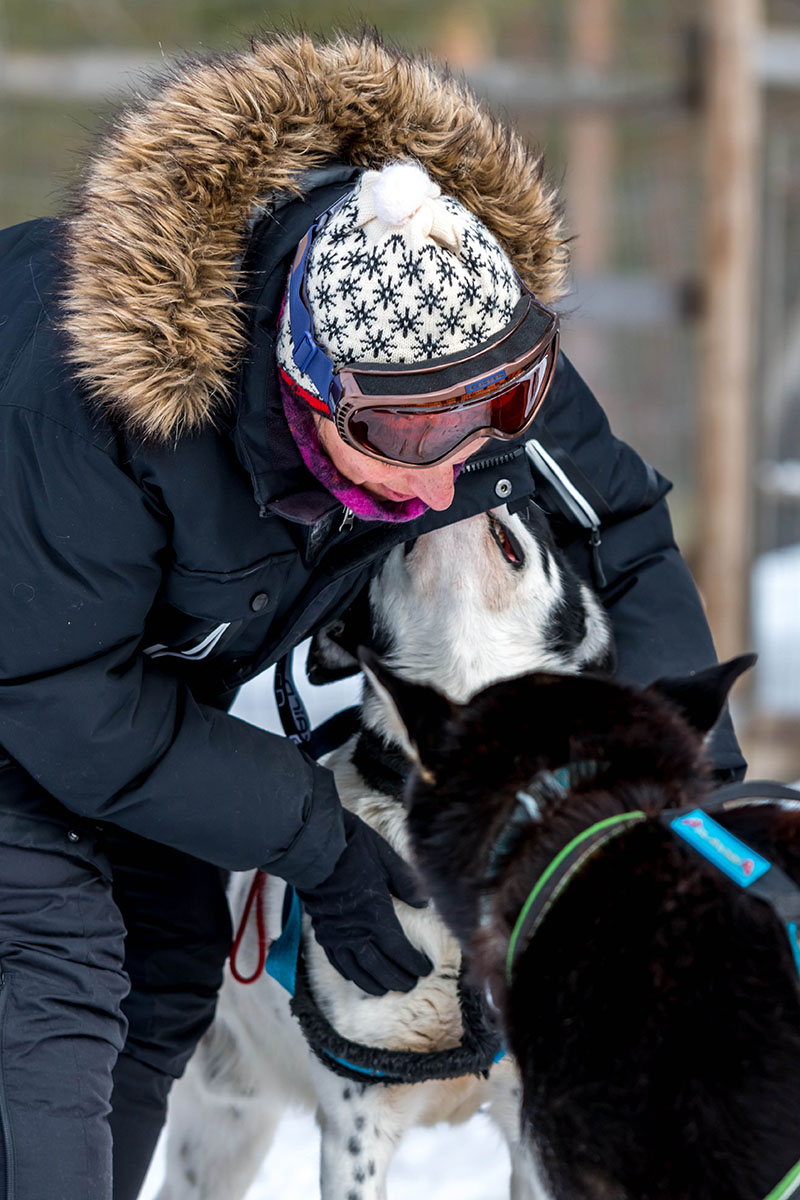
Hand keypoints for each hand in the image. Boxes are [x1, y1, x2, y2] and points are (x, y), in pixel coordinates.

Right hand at [297, 809, 432, 995]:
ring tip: (387, 989)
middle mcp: (356, 931)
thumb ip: (406, 883)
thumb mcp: (386, 859)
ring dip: (374, 983)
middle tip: (411, 984)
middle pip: (380, 967)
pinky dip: (350, 973)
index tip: (426, 969)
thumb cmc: (351, 849)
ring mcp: (336, 935)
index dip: (414, 964)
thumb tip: (423, 903)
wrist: (312, 847)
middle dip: (398, 979)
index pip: (399, 951)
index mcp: (376, 915)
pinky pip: (337, 962)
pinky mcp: (322, 932)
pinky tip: (356, 977)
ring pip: (357, 971)